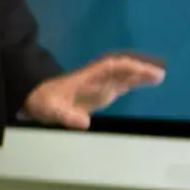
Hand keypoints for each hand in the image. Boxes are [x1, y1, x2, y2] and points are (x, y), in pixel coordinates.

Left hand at [24, 53, 165, 128]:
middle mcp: (94, 79)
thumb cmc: (41, 102)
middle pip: (120, 69)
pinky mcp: (97, 94)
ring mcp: (96, 85)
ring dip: (139, 75)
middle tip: (157, 75)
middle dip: (139, 70)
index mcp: (85, 78)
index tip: (140, 70)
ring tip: (157, 77)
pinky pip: (118, 84)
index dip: (126, 67)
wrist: (32, 100)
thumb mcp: (50, 109)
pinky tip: (143, 83)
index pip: (110, 66)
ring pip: (121, 76)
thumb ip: (65, 116)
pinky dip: (132, 82)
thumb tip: (84, 123)